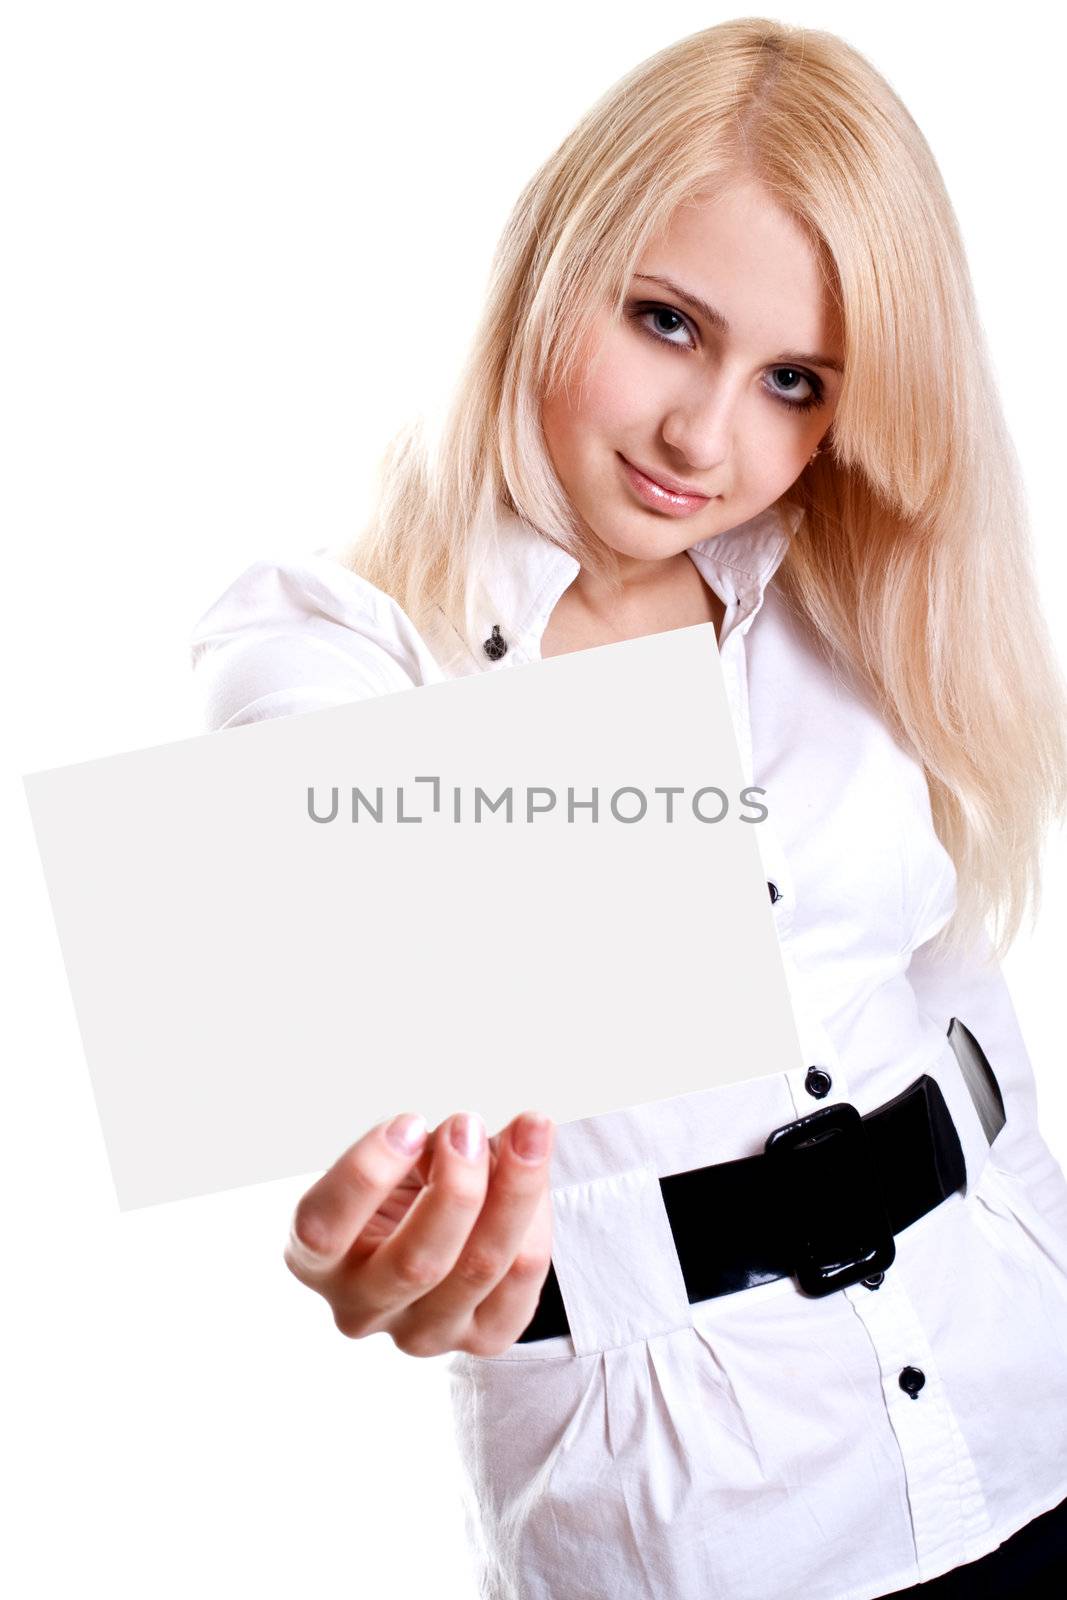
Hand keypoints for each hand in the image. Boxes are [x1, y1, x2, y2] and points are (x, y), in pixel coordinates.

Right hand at [283, 1108, 554, 1356]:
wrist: (437, 1234)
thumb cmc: (402, 1186)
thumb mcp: (390, 1162)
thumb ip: (416, 1149)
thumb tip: (465, 1137)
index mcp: (316, 1261)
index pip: (323, 1230)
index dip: (367, 1172)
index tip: (408, 1122)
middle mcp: (361, 1309)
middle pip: (418, 1262)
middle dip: (455, 1185)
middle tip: (469, 1125)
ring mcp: (421, 1334)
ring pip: (480, 1267)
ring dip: (513, 1188)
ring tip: (526, 1130)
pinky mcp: (482, 1337)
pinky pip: (523, 1276)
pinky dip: (536, 1213)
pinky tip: (534, 1168)